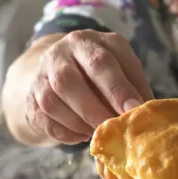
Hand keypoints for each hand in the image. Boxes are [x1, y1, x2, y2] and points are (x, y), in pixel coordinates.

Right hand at [24, 30, 152, 143]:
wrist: (61, 71)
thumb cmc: (103, 74)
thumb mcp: (123, 70)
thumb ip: (136, 88)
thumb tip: (146, 113)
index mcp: (89, 42)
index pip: (101, 62)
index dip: (117, 88)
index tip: (133, 110)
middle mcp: (60, 53)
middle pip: (68, 81)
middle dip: (93, 110)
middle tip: (112, 129)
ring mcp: (41, 75)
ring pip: (51, 102)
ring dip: (78, 122)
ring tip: (98, 134)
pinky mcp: (30, 98)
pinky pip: (43, 119)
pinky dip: (65, 132)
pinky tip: (81, 136)